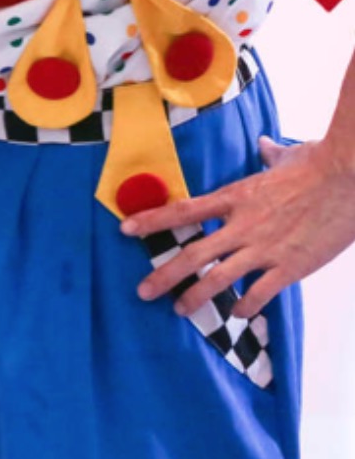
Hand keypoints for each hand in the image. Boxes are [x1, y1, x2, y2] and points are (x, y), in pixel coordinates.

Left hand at [124, 136, 354, 318]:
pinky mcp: (292, 265)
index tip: (126, 230)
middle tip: (142, 292)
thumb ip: (269, 155)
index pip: (183, 211)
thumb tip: (264, 145)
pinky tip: (238, 313)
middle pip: (192, 255)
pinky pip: (261, 292)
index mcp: (235, 196)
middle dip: (164, 275)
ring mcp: (265, 248)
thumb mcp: (287, 156)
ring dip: (196, 296)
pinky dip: (247, 305)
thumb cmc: (319, 163)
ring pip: (219, 278)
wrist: (349, 178)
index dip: (152, 221)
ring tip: (180, 309)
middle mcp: (242, 225)